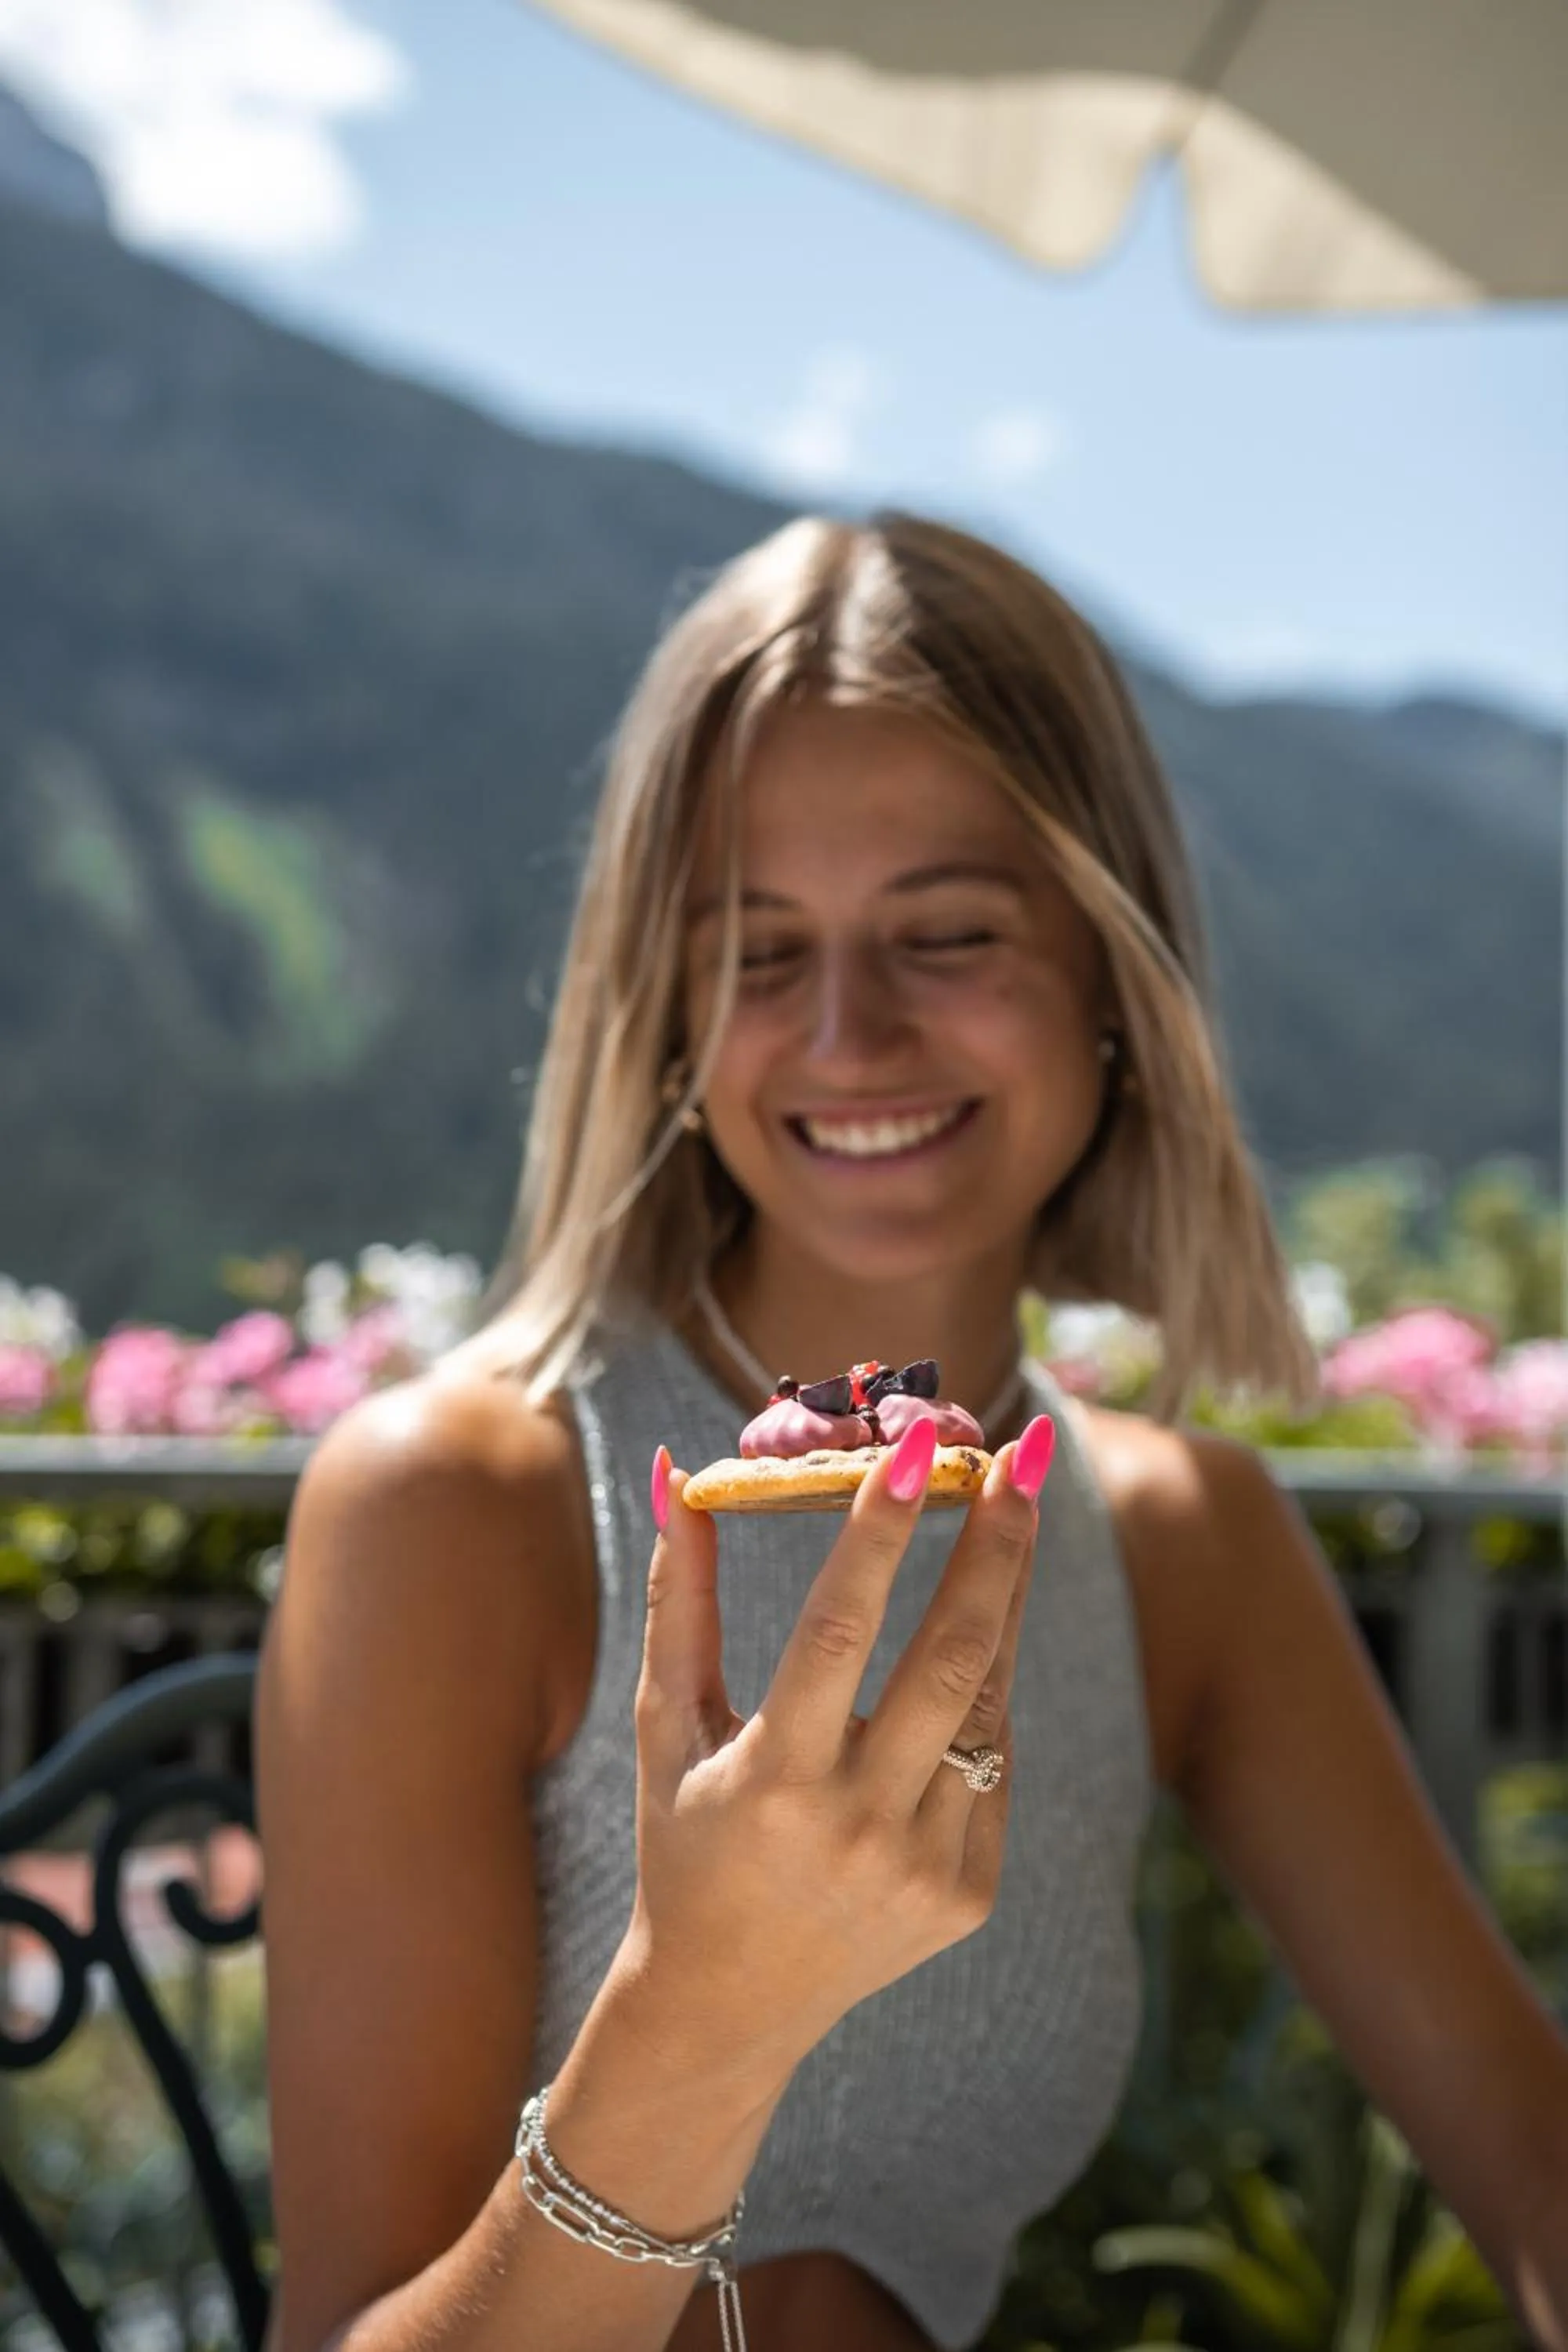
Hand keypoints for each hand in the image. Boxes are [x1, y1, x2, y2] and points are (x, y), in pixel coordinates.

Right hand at [618, 1413, 1054, 2084]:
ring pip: (989, 1701)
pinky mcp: (969, 1894)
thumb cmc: (684, 1839)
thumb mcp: (663, 1726)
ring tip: (1014, 1509)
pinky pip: (994, 1761)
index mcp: (772, 1780)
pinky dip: (988, 1689)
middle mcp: (856, 1826)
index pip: (839, 1630)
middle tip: (1021, 1451)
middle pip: (952, 1656)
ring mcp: (924, 1867)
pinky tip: (979, 1633)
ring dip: (1007, 1596)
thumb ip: (678, 1599)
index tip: (919, 1445)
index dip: (881, 1533)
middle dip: (995, 1543)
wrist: (727, 2005)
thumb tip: (680, 1471)